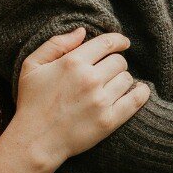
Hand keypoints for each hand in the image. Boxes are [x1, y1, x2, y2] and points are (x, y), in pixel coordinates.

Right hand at [15, 28, 149, 165]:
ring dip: (122, 80)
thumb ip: (56, 44)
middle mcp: (89, 79)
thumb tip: (82, 31)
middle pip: (119, 61)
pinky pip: (136, 100)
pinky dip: (141, 93)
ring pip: (127, 79)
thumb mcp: (32, 66)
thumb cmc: (32, 102)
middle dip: (115, 64)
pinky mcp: (109, 120)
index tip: (123, 43)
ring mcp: (100, 100)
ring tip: (112, 86)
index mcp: (73, 62)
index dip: (118, 41)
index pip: (107, 43)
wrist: (35, 141)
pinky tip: (140, 91)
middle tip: (107, 72)